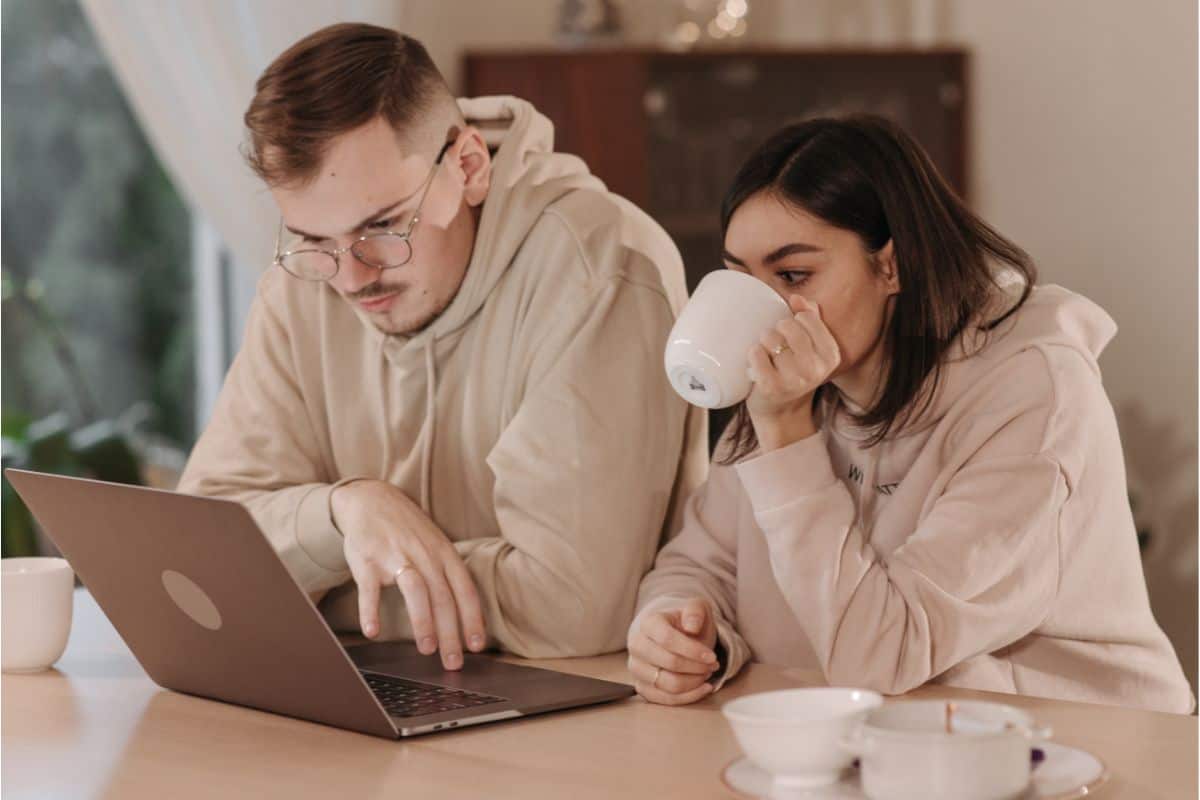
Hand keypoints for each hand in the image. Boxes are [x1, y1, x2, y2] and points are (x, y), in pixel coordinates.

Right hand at [330, 480, 484, 669]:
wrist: (371, 499)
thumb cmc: (408, 530)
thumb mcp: (436, 544)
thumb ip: (450, 575)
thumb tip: (470, 615)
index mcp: (444, 553)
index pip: (465, 590)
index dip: (473, 618)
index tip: (477, 646)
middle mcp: (424, 555)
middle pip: (443, 597)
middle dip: (451, 633)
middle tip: (453, 662)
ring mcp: (396, 556)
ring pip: (416, 590)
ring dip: (423, 621)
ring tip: (427, 648)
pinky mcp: (368, 560)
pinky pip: (370, 589)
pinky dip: (371, 611)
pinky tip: (373, 631)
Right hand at [627, 597, 718, 705]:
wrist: (672, 634)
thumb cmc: (685, 622)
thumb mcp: (696, 609)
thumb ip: (695, 611)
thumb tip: (692, 626)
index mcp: (648, 624)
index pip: (667, 639)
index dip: (692, 650)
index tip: (712, 656)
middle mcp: (637, 645)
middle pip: (669, 663)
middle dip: (697, 667)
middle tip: (713, 664)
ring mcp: (637, 668)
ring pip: (668, 685)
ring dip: (694, 682)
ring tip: (707, 673)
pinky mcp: (642, 686)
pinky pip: (665, 699)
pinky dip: (688, 697)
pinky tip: (703, 687)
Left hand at [746, 295, 840, 450]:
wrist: (782, 414)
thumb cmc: (794, 374)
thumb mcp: (811, 349)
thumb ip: (810, 319)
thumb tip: (797, 297)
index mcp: (830, 355)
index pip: (807, 318)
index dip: (794, 319)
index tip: (790, 332)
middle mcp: (816, 368)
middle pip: (787, 326)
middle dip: (776, 329)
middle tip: (774, 343)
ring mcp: (794, 379)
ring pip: (770, 338)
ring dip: (763, 341)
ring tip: (766, 354)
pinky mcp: (772, 387)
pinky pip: (756, 354)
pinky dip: (752, 354)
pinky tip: (755, 361)